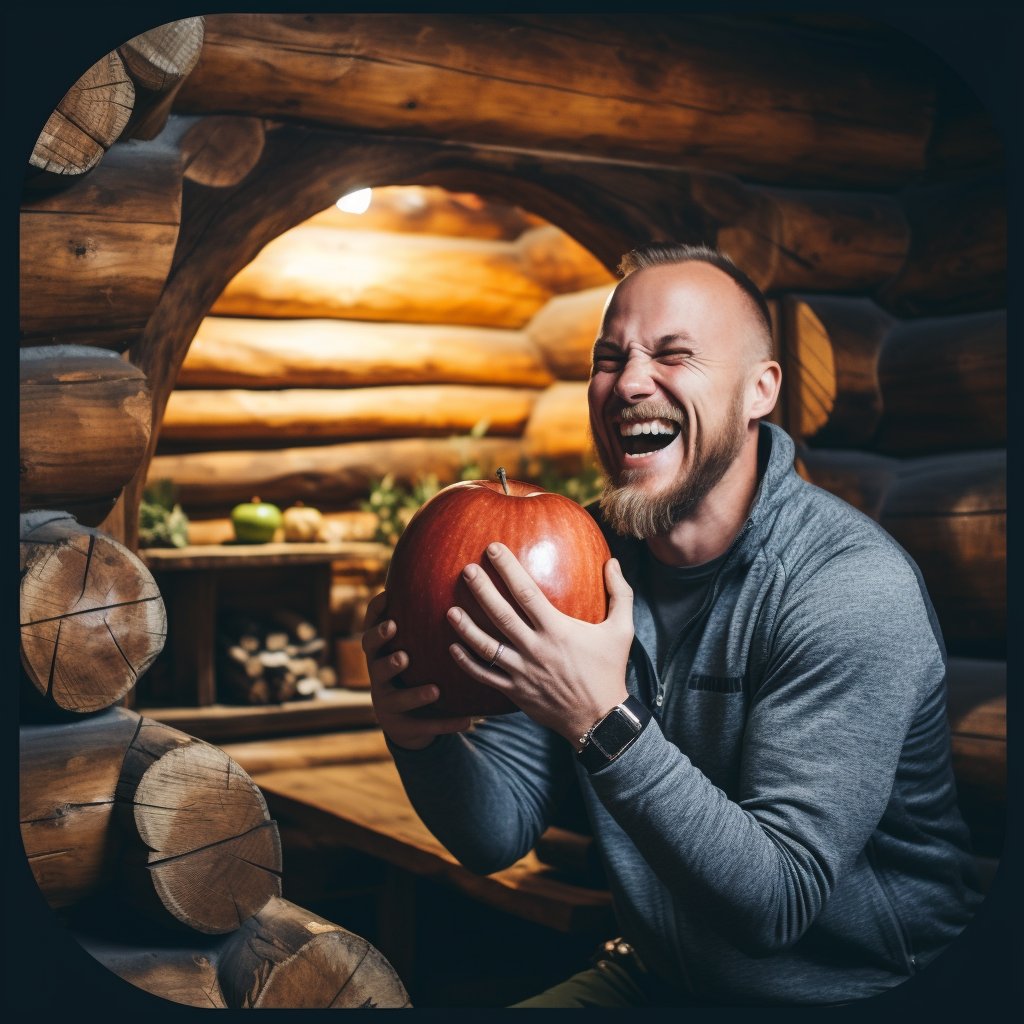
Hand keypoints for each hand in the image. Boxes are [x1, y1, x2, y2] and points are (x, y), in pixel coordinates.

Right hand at [361, 591, 473, 749]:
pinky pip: (426, 726)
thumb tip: (454, 572)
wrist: (408, 720)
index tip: (388, 597)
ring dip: (415, 693)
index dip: (375, 614)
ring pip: (397, 697)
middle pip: (374, 660)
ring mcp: (388, 702)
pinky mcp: (403, 727)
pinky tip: (468, 721)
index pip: (370, 629)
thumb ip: (422, 618)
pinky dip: (446, 723)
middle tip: (400, 638)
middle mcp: (379, 674)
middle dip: (384, 648)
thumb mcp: (414, 644)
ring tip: (434, 689)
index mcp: (381, 652)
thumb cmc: (417, 668)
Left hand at [446, 543, 633, 745]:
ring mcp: (522, 672)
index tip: (493, 549)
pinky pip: (485, 675)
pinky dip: (466, 662)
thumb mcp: (622, 630)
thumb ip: (620, 594)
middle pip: (500, 615)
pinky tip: (453, 648)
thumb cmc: (609, 670)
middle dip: (481, 590)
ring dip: (466, 627)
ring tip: (450, 609)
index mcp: (558, 630)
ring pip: (486, 646)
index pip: (526, 593)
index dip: (508, 569)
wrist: (600, 719)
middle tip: (466, 570)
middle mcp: (536, 648)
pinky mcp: (515, 691)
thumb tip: (614, 561)